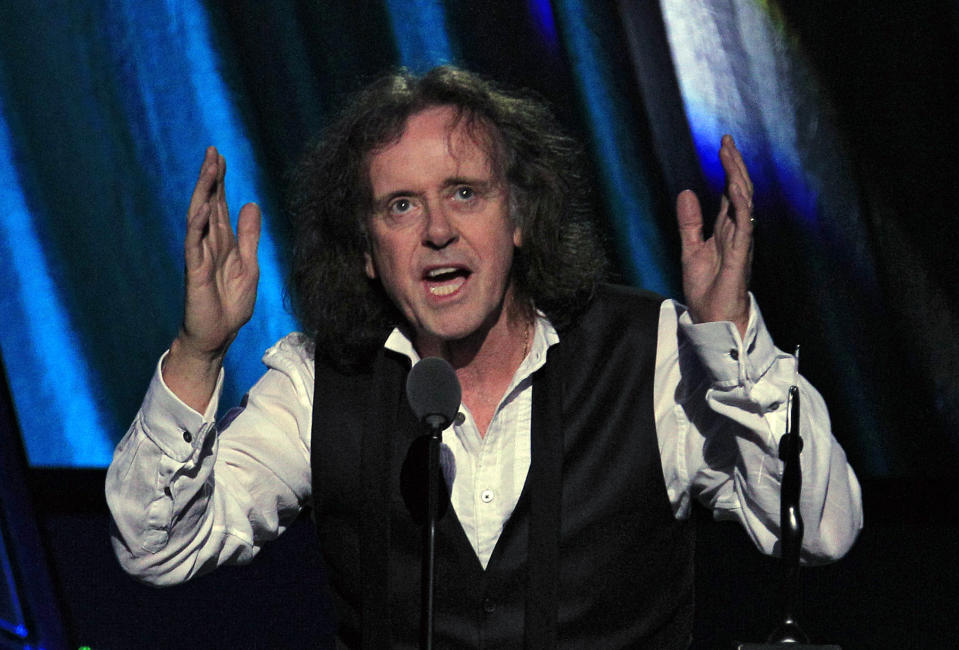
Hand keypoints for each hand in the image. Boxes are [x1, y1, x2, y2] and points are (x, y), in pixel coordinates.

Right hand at [179, 146, 260, 360]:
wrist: (217, 336)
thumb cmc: (230, 305)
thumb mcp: (249, 266)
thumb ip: (249, 236)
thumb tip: (250, 204)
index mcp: (223, 242)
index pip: (219, 205)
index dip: (220, 182)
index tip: (221, 157)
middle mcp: (208, 244)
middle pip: (208, 203)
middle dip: (210, 178)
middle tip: (213, 151)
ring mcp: (199, 255)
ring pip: (198, 217)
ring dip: (203, 193)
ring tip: (208, 168)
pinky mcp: (193, 271)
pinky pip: (193, 244)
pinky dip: (197, 225)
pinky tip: (202, 208)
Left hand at [676, 135, 753, 337]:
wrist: (712, 317)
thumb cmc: (706, 288)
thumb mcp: (690, 249)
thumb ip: (689, 222)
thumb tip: (687, 192)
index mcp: (724, 229)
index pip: (729, 192)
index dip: (727, 168)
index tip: (723, 145)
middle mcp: (736, 230)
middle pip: (739, 190)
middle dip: (733, 165)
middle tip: (727, 140)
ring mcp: (741, 241)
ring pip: (744, 202)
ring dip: (737, 177)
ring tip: (730, 154)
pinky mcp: (740, 254)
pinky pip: (744, 226)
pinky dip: (741, 206)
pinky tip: (736, 188)